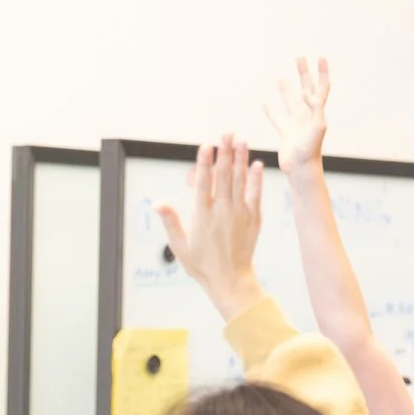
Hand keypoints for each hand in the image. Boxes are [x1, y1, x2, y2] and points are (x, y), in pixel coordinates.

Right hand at [155, 135, 266, 320]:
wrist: (230, 280)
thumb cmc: (202, 265)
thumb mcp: (180, 246)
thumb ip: (171, 222)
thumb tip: (157, 204)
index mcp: (202, 216)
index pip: (203, 183)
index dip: (204, 162)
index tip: (206, 146)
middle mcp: (222, 211)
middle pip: (223, 176)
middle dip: (225, 152)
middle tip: (226, 133)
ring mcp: (239, 214)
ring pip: (240, 181)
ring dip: (240, 159)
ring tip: (241, 141)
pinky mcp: (252, 220)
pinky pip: (255, 195)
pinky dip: (256, 179)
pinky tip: (256, 164)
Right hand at [263, 56, 329, 174]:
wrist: (301, 169)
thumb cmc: (311, 150)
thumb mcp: (317, 126)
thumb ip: (315, 107)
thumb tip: (306, 91)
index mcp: (317, 111)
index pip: (322, 86)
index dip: (322, 71)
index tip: (320, 56)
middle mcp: (307, 114)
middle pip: (305, 88)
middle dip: (303, 72)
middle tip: (298, 57)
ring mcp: (295, 123)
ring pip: (289, 101)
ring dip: (286, 88)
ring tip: (280, 77)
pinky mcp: (284, 132)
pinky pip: (276, 118)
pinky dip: (269, 110)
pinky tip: (264, 102)